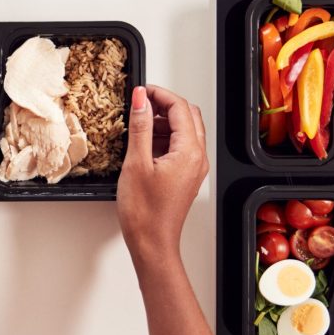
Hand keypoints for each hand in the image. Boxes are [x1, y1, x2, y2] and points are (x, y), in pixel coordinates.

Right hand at [116, 85, 208, 264]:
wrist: (152, 244)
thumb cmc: (144, 213)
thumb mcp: (136, 163)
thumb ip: (140, 126)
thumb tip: (141, 99)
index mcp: (189, 152)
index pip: (180, 108)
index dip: (160, 94)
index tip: (140, 91)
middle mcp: (197, 158)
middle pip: (187, 116)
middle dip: (164, 105)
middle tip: (140, 103)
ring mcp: (193, 168)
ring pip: (184, 131)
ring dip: (163, 121)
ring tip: (139, 124)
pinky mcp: (186, 176)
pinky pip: (180, 147)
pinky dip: (164, 138)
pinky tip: (144, 144)